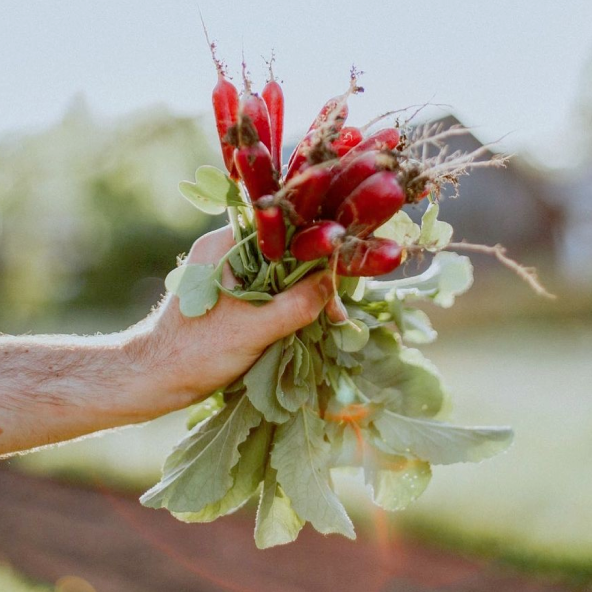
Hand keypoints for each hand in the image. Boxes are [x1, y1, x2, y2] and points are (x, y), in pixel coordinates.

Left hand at [126, 226, 333, 416]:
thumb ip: (296, 304)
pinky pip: (268, 290)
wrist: (154, 378)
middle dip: (312, 276)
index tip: (337, 273)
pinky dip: (287, 303)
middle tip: (336, 306)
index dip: (313, 248)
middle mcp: (225, 250)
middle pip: (283, 251)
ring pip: (278, 272)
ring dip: (302, 292)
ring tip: (328, 316)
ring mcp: (227, 273)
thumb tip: (333, 282)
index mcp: (223, 244)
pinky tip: (306, 320)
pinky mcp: (230, 295)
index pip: (281, 230)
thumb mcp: (252, 329)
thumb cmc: (194, 351)